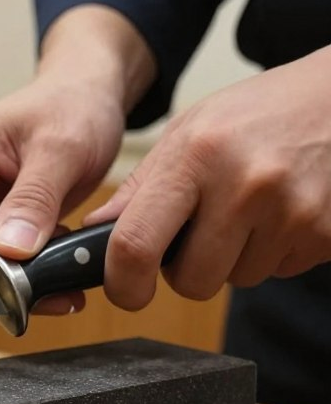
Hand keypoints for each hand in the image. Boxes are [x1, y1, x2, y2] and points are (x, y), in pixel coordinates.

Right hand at [0, 76, 124, 312]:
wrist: (86, 95)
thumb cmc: (71, 106)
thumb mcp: (62, 148)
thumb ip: (35, 198)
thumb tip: (9, 250)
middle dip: (6, 284)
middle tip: (57, 300)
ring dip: (25, 283)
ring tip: (70, 290)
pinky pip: (5, 260)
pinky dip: (34, 272)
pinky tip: (66, 274)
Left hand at [86, 45, 330, 309]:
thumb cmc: (257, 114)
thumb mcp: (188, 133)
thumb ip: (141, 187)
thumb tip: (95, 233)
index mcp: (194, 157)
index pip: (136, 244)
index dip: (123, 283)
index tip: (125, 290)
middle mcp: (243, 186)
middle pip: (192, 281)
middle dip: (187, 271)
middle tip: (200, 234)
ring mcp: (292, 212)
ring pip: (237, 280)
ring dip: (234, 258)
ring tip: (250, 208)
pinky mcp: (326, 233)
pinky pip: (279, 271)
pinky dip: (273, 251)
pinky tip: (281, 210)